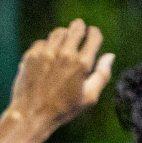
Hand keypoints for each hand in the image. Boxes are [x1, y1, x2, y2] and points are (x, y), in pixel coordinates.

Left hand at [6, 19, 114, 135]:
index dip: (95, 33)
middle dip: (80, 29)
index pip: (94, 34)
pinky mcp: (32, 55)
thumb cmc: (63, 109)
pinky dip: (47, 47)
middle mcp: (65, 54)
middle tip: (79, 35)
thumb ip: (102, 75)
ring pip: (59, 32)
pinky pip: (42, 41)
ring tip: (63, 48)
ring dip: (63, 36)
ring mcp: (47, 53)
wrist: (31, 116)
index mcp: (82, 64)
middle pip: (77, 26)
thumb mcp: (89, 98)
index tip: (92, 36)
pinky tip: (47, 58)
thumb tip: (110, 55)